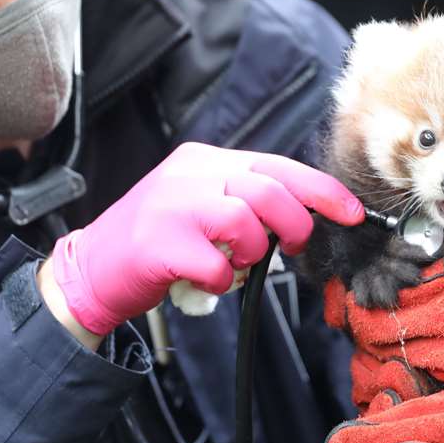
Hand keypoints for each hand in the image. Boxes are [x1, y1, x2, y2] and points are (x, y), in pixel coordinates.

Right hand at [51, 142, 362, 334]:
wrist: (89, 270)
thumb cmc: (155, 242)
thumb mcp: (199, 203)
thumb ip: (243, 199)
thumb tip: (303, 213)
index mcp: (203, 160)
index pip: (276, 165)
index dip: (322, 190)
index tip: (353, 212)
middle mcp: (188, 175)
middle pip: (268, 190)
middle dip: (295, 224)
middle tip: (292, 247)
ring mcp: (171, 207)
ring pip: (246, 223)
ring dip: (254, 253)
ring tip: (235, 263)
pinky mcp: (159, 244)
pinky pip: (218, 266)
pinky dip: (223, 282)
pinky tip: (206, 279)